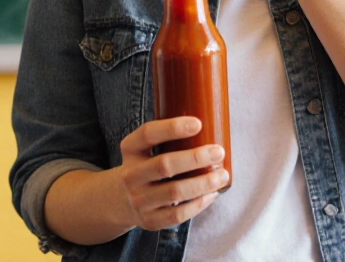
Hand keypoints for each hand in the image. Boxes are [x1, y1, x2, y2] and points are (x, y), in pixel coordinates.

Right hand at [114, 117, 228, 230]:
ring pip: (174, 192)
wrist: (121, 200)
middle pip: (164, 165)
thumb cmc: (146, 167)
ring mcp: (139, 200)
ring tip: (222, 175)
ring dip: (202, 183)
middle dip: (195, 158)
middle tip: (218, 152)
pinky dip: (199, 204)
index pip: (147, 134)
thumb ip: (168, 138)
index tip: (198, 123)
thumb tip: (211, 124)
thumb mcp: (145, 149)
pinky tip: (212, 194)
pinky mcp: (150, 220)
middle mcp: (130, 175)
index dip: (172, 127)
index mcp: (130, 150)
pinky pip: (178, 214)